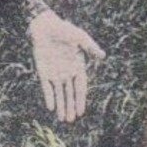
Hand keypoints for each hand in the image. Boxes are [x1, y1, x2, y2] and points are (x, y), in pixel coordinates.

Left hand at [29, 8, 105, 123]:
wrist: (45, 26)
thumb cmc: (64, 30)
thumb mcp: (79, 37)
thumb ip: (90, 47)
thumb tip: (103, 56)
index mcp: (77, 66)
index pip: (80, 87)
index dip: (80, 100)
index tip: (81, 112)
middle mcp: (67, 73)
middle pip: (70, 94)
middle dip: (70, 107)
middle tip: (71, 120)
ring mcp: (55, 73)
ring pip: (59, 94)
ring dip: (61, 106)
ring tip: (62, 119)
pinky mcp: (43, 72)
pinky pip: (47, 87)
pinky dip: (49, 97)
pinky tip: (50, 107)